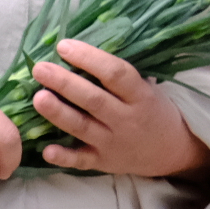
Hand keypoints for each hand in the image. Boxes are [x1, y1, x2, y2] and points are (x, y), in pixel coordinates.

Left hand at [33, 39, 209, 178]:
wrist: (172, 151)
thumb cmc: (154, 110)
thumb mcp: (148, 89)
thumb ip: (120, 76)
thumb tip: (80, 50)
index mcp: (141, 96)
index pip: (115, 73)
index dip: (89, 58)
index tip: (64, 46)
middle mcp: (127, 119)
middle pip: (93, 99)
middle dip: (64, 83)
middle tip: (39, 68)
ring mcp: (114, 143)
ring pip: (83, 127)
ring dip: (58, 112)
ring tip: (37, 97)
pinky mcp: (104, 162)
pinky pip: (81, 161)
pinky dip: (64, 157)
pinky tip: (46, 150)